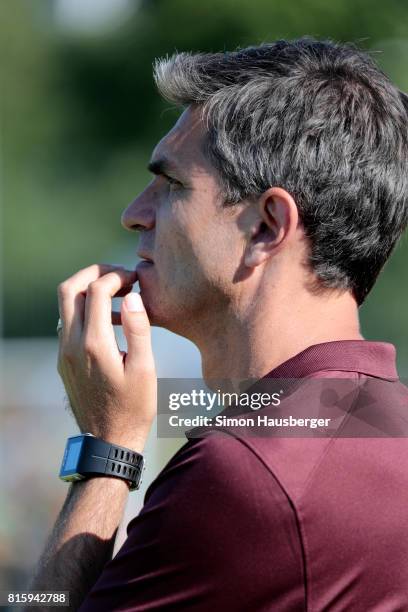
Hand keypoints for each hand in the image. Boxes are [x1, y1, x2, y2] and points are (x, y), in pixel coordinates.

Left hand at [57, 264, 155, 452]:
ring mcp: (64, 352)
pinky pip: (68, 323)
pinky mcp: (63, 360)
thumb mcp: (145, 369)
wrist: (107, 441)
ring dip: (87, 290)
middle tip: (119, 275)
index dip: (116, 277)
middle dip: (93, 273)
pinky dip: (84, 310)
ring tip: (116, 295)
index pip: (97, 290)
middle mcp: (71, 344)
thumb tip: (132, 297)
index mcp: (94, 344)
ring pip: (65, 305)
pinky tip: (108, 320)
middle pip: (69, 289)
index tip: (134, 280)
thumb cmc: (133, 408)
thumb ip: (138, 329)